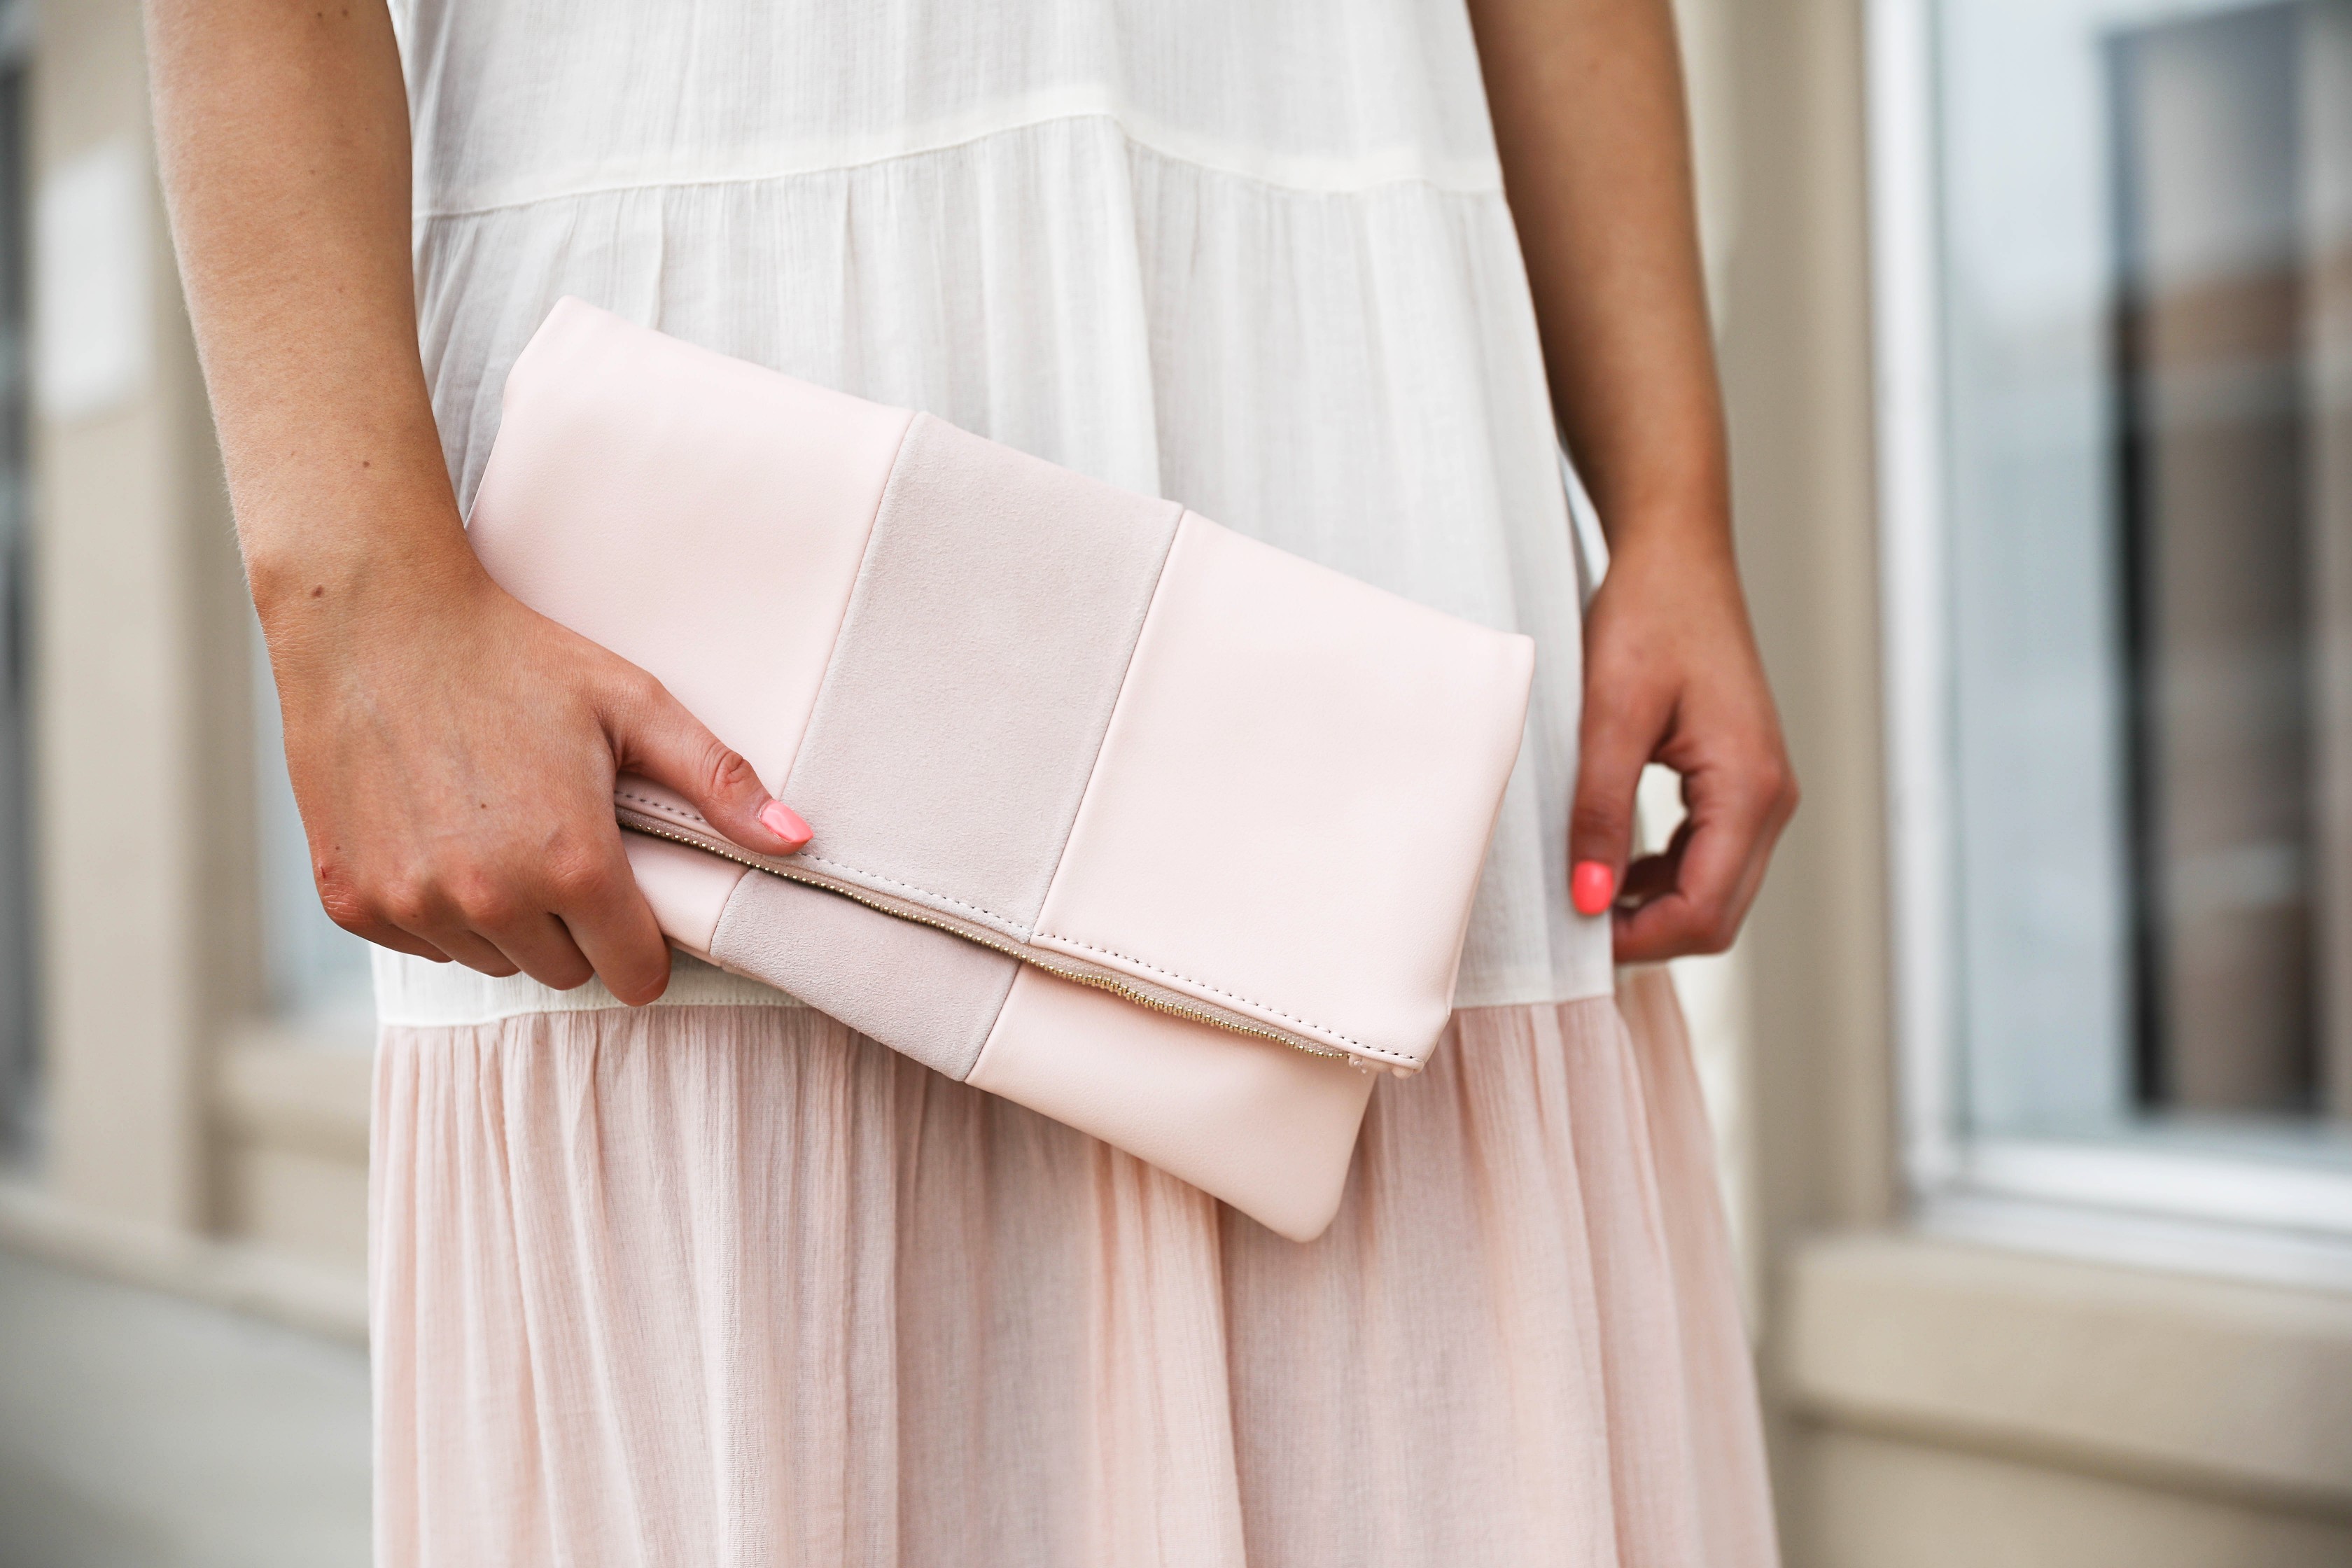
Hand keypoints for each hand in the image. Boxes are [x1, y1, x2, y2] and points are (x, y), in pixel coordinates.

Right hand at [263, 551, 811, 1004]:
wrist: (374, 617)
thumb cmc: (514, 655)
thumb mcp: (632, 704)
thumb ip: (719, 782)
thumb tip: (799, 842)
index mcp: (571, 865)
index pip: (635, 975)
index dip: (644, 941)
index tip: (634, 896)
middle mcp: (489, 900)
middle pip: (564, 971)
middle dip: (576, 924)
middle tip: (560, 840)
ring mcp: (413, 905)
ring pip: (491, 959)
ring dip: (505, 918)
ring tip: (498, 827)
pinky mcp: (350, 901)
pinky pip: (421, 943)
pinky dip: (436, 907)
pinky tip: (438, 831)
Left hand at [1567, 527, 1796, 961]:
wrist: (1676, 558)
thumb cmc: (1648, 616)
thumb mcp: (1610, 714)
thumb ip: (1601, 810)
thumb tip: (1589, 899)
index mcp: (1749, 786)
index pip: (1705, 910)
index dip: (1639, 940)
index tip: (1573, 936)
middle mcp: (1772, 797)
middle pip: (1718, 913)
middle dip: (1648, 933)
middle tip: (1571, 925)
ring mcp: (1763, 790)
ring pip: (1716, 891)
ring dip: (1653, 908)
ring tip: (1583, 891)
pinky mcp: (1742, 781)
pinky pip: (1712, 857)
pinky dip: (1664, 875)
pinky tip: (1613, 859)